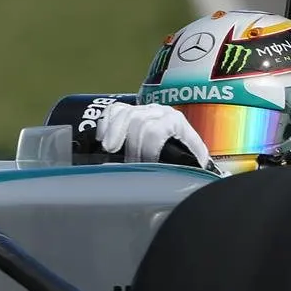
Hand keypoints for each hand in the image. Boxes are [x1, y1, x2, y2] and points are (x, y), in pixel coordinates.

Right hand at [96, 102, 213, 169]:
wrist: (185, 149)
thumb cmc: (186, 160)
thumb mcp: (187, 165)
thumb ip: (176, 169)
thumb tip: (159, 182)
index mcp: (177, 124)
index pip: (155, 131)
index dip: (145, 150)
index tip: (141, 166)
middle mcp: (161, 112)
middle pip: (138, 121)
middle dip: (130, 146)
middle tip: (128, 164)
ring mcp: (145, 109)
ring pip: (125, 113)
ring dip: (114, 133)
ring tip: (110, 150)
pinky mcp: (132, 109)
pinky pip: (115, 109)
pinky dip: (106, 122)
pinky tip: (103, 138)